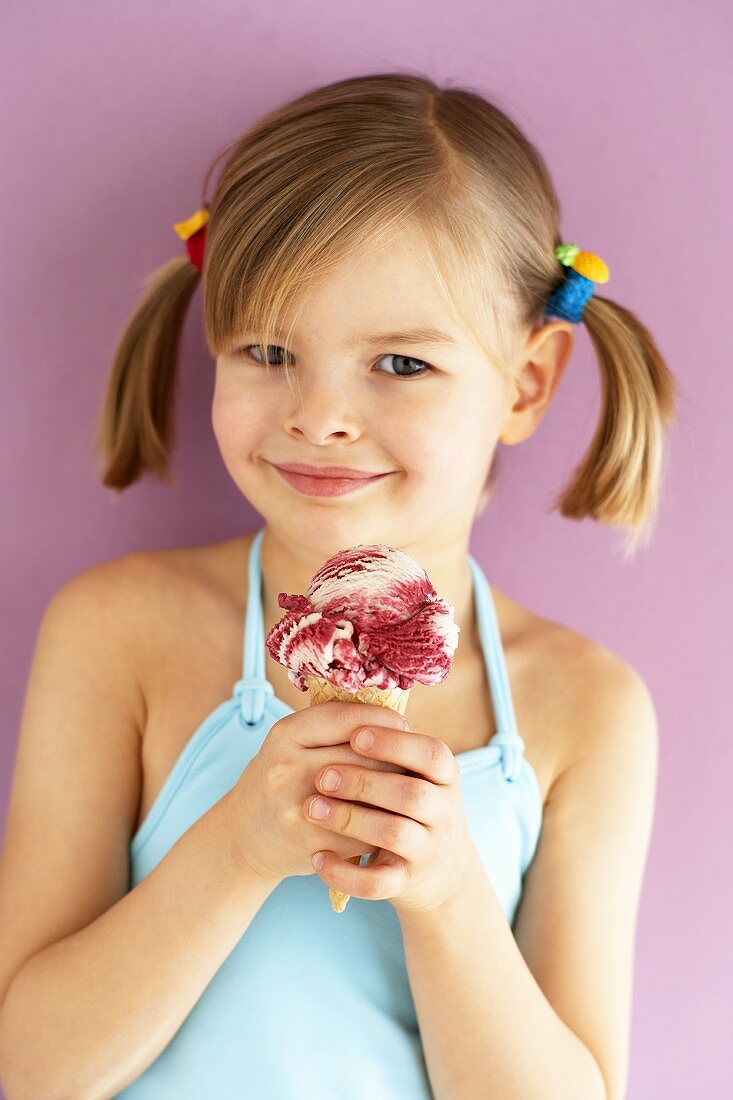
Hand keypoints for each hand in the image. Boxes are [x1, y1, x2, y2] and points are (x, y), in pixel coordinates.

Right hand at [227, 701, 409, 884]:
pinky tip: (389, 819)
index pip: (345, 717)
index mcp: (284, 735)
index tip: (402, 725)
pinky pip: (365, 832)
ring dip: (394, 792)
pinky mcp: (311, 845)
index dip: (382, 719)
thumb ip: (333, 728)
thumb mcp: (291, 744)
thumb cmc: (280, 779)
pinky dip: (383, 825)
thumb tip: (395, 722)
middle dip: (395, 756)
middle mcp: (285, 768)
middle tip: (409, 760)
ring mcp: (297, 809)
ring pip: (368, 794)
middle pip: (362, 755)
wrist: (244, 835)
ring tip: (404, 788)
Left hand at [305, 723, 477, 913]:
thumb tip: (346, 708)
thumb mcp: (415, 773)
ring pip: (393, 835)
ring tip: (310, 808)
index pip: (431, 754)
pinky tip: (317, 859)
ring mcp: (428, 851)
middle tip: (322, 776)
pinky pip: (377, 884)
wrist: (437, 872)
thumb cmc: (411, 806)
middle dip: (363, 781)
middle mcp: (444, 813)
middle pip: (411, 795)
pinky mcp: (406, 883)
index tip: (357, 735)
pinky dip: (344, 873)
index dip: (394, 743)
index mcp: (444, 776)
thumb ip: (390, 745)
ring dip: (349, 819)